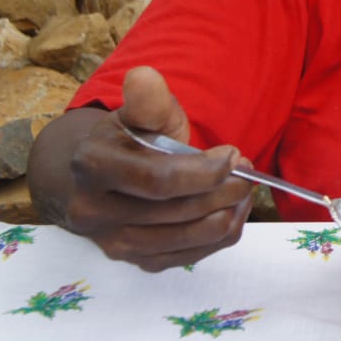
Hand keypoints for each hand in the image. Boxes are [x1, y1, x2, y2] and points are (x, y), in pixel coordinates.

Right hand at [30, 66, 252, 271]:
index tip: (234, 156)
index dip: (205, 172)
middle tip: (247, 171)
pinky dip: (221, 234)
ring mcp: (114, 244)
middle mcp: (94, 212)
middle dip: (224, 190)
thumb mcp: (138, 112)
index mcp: (92, 166)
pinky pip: (192, 257)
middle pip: (178, 212)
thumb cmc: (129, 140)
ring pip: (189, 238)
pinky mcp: (137, 262)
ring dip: (229, 213)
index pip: (158, 180)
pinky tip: (232, 210)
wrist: (101, 179)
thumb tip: (146, 77)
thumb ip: (147, 99)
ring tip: (243, 189)